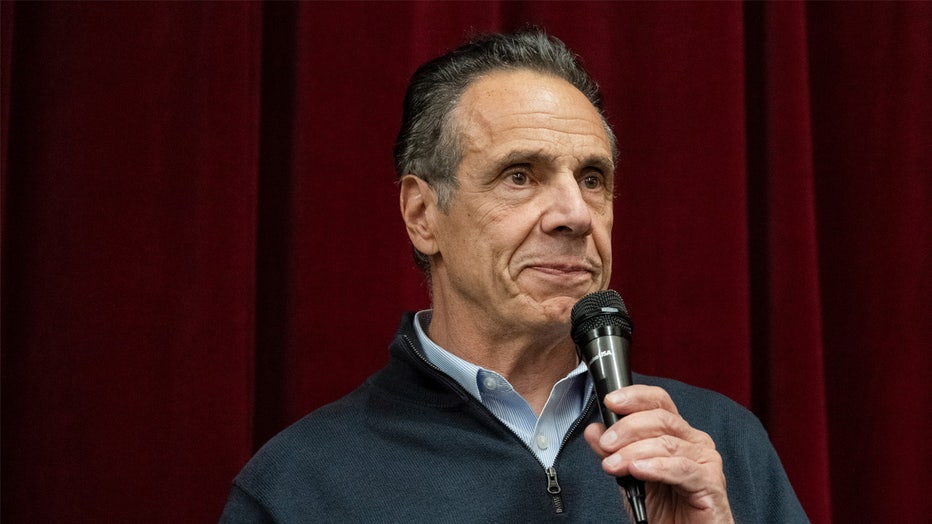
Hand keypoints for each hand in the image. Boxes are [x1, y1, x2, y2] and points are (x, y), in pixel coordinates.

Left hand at [583, 385, 733, 522]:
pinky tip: (638, 470)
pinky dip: (655, 467)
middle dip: (627, 428)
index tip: (611, 401)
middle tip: (606, 443)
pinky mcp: (710, 482)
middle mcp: (694, 441)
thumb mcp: (630, 475)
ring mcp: (705, 460)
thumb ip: (614, 451)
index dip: (635, 396)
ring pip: (667, 443)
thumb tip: (594, 430)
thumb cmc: (665, 507)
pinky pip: (681, 468)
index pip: (658, 401)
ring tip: (613, 464)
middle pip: (661, 419)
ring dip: (633, 451)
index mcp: (676, 433)